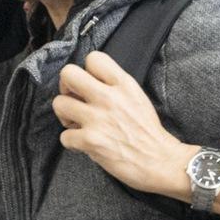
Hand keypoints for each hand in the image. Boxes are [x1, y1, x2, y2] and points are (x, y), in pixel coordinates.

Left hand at [53, 51, 188, 196]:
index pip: (93, 58)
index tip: (89, 85)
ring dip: (65, 116)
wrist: (160, 161)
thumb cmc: (148, 132)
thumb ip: (115, 87)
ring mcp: (98, 119)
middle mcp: (109, 98)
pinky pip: (64, 136)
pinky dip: (72, 142)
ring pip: (59, 103)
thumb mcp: (137, 97)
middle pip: (68, 73)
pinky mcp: (91, 141)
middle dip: (66, 87)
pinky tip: (85, 144)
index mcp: (123, 84)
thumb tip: (89, 84)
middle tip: (75, 100)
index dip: (86, 71)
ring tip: (78, 124)